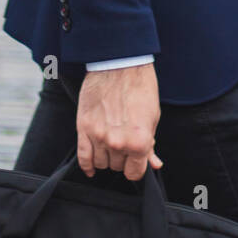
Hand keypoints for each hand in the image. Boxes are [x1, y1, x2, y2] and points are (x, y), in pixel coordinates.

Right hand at [77, 63, 162, 181]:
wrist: (119, 64)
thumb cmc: (140, 87)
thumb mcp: (152, 117)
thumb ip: (150, 145)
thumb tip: (155, 164)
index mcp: (139, 142)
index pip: (135, 173)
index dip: (136, 167)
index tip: (135, 161)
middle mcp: (118, 143)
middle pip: (117, 167)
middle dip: (122, 159)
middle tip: (124, 144)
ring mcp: (99, 136)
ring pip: (101, 163)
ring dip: (106, 158)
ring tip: (111, 145)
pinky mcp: (83, 127)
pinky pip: (83, 157)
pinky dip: (87, 166)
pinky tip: (91, 167)